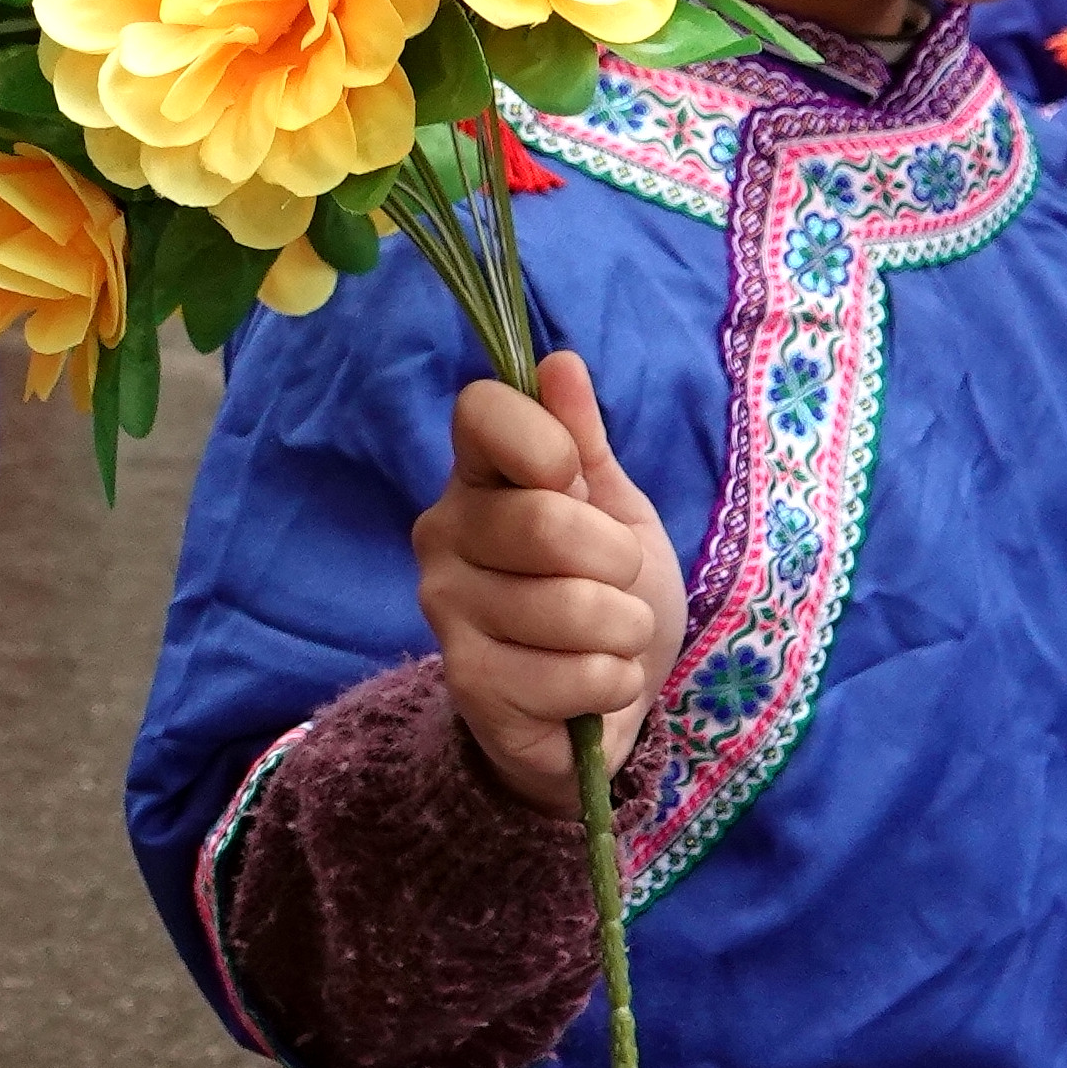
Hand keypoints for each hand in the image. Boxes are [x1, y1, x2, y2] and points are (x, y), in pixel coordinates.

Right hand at [414, 353, 687, 817]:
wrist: (601, 704)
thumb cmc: (606, 592)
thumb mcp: (615, 509)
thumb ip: (583, 440)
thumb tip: (560, 363)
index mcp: (478, 476)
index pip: (480, 411)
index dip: (544, 440)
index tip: (572, 477)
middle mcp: (442, 534)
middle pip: (546, 521)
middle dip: (618, 561)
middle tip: (617, 580)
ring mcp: (446, 610)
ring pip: (573, 607)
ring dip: (623, 630)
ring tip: (607, 638)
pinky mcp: (469, 684)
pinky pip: (577, 674)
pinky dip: (612, 682)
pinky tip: (589, 685)